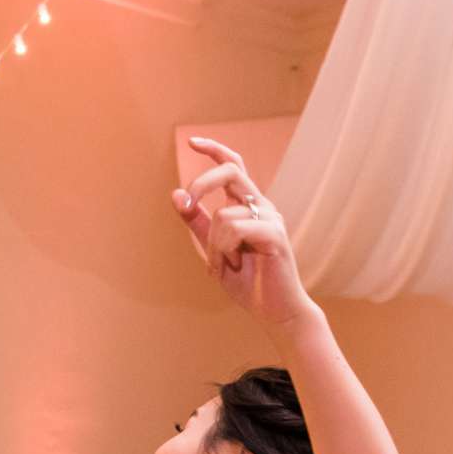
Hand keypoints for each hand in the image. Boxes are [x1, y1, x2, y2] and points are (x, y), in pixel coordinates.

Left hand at [171, 138, 313, 331]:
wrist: (276, 311)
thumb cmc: (249, 283)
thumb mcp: (213, 251)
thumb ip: (197, 224)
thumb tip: (176, 194)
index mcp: (248, 206)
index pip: (233, 165)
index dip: (214, 149)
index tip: (192, 142)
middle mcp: (262, 206)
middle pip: (230, 171)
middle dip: (201, 184)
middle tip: (188, 206)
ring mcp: (271, 218)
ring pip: (224, 213)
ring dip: (212, 244)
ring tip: (221, 266)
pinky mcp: (275, 235)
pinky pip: (235, 229)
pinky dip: (224, 250)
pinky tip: (232, 266)